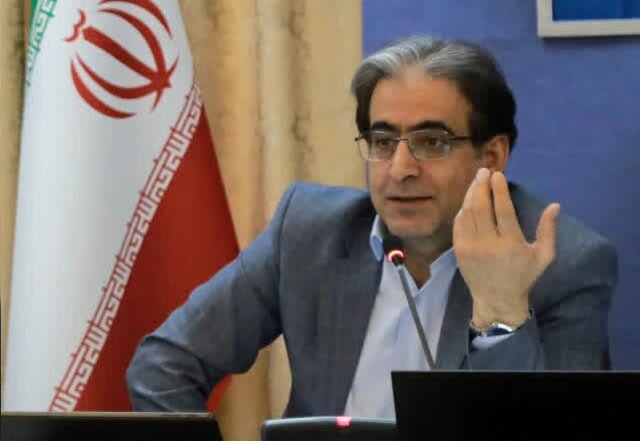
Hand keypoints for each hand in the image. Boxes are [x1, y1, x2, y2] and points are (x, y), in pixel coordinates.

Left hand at [453, 168, 560, 328]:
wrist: (496, 299)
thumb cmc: (523, 276)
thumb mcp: (543, 256)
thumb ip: (549, 230)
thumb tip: (555, 205)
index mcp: (510, 244)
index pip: (503, 210)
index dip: (499, 190)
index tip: (498, 174)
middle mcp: (487, 244)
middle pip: (481, 207)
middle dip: (482, 185)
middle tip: (484, 171)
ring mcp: (470, 247)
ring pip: (468, 213)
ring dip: (471, 193)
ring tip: (477, 180)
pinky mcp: (459, 250)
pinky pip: (459, 223)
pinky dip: (463, 208)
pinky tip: (469, 199)